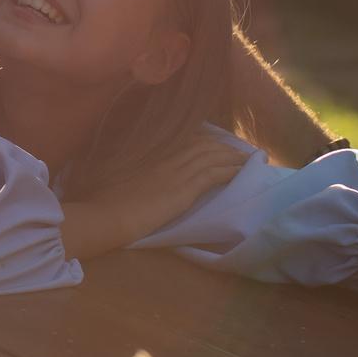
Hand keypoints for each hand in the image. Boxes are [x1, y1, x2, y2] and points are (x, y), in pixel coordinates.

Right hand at [63, 135, 248, 257]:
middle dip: (225, 146)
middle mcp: (166, 159)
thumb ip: (136, 176)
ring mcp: (175, 173)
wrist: (107, 216)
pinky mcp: (183, 189)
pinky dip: (231, 170)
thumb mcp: (122, 182)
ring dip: (233, 156)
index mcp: (152, 157)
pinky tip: (243, 171)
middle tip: (241, 150)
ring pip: (211, 157)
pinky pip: (213, 174)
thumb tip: (145, 180)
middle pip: (202, 145)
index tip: (217, 142)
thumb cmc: (108, 204)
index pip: (185, 142)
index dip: (205, 140)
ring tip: (250, 159)